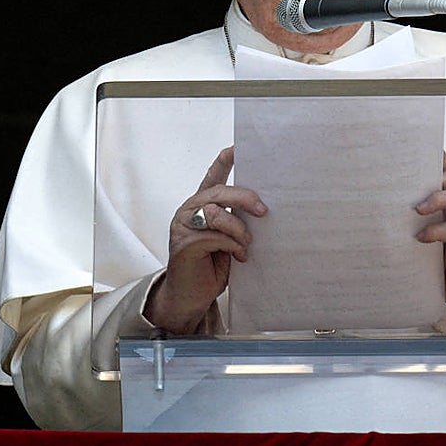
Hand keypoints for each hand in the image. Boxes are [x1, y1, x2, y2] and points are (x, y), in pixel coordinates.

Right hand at [144, 146, 266, 333]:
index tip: (236, 148)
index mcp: (201, 205)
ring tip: (247, 244)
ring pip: (215, 213)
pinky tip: (239, 256)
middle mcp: (189, 211)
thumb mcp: (228, 238)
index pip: (212, 177)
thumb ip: (235, 220)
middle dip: (244, 197)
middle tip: (262, 210)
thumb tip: (261, 209)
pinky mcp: (184, 245)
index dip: (223, 161)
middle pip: (217, 192)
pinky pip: (214, 236)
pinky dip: (233, 245)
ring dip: (238, 229)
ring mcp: (183, 226)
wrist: (191, 297)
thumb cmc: (211, 265)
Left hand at [415, 153, 445, 329]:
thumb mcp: (431, 245)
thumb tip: (384, 215)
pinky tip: (422, 238)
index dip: (439, 161)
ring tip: (418, 209)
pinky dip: (440, 231)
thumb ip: (420, 226)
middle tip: (411, 183)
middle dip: (436, 178)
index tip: (418, 147)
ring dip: (440, 198)